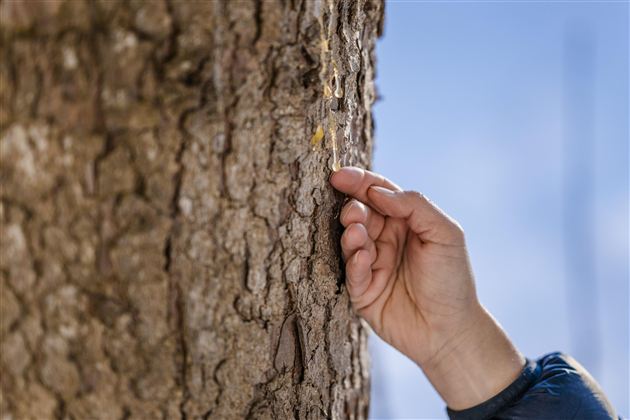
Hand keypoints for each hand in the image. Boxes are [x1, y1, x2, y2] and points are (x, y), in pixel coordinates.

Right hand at [330, 167, 523, 409]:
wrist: (451, 331)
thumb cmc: (452, 280)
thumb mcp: (445, 234)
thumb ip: (414, 206)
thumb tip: (378, 191)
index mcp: (405, 222)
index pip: (378, 194)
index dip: (359, 182)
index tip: (339, 176)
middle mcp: (385, 239)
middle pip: (360, 213)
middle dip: (352, 209)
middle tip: (354, 213)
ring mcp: (372, 264)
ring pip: (350, 240)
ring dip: (351, 232)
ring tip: (357, 232)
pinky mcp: (362, 291)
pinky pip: (351, 271)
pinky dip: (354, 262)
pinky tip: (364, 257)